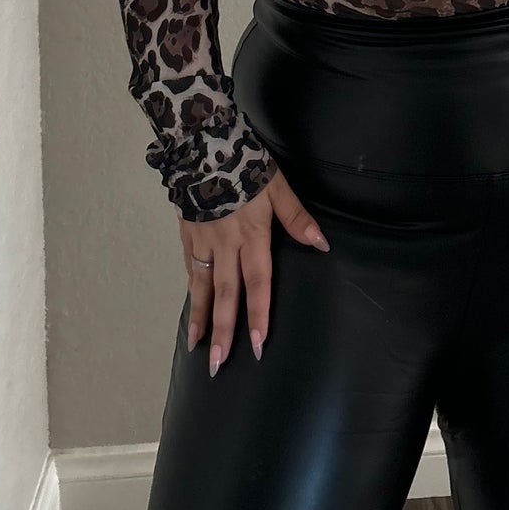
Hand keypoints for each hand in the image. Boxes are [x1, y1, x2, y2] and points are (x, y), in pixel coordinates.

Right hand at [181, 166, 328, 374]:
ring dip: (201, 318)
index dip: (259, 314)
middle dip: (224, 330)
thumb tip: (321, 244)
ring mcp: (203, 241)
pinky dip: (192, 290)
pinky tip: (191, 307)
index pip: (258, 282)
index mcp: (251, 235)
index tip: (259, 344)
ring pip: (203, 286)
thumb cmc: (247, 165)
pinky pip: (190, 268)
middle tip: (218, 365)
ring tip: (197, 347)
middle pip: (226, 294)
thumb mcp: (277, 186)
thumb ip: (296, 217)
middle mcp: (226, 244)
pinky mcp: (187, 233)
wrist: (203, 144)